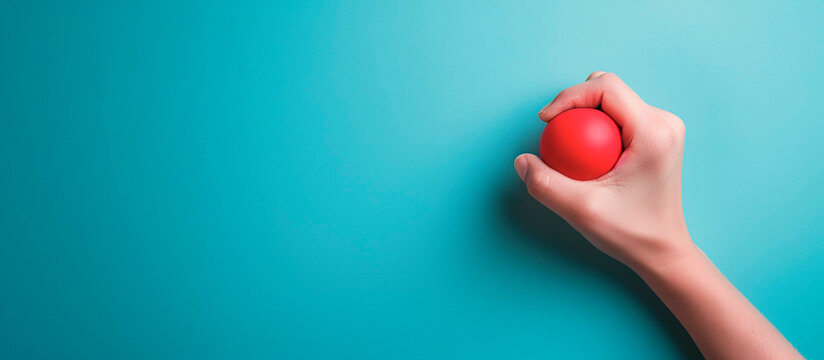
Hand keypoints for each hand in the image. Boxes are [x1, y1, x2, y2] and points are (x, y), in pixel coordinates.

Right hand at [514, 71, 693, 270]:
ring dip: (584, 118)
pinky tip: (584, 157)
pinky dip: (593, 130)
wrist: (661, 251)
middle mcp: (663, 122)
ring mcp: (662, 128)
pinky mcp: (655, 137)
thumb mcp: (581, 210)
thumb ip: (546, 184)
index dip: (569, 96)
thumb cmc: (631, 233)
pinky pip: (616, 118)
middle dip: (575, 105)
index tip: (546, 121)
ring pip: (611, 102)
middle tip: (556, 136)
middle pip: (608, 89)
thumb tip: (522, 161)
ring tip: (571, 150)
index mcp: (654, 131)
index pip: (606, 87)